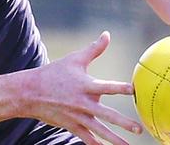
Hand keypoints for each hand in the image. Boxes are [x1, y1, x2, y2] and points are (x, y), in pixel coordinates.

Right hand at [18, 31, 141, 144]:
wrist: (31, 92)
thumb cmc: (55, 73)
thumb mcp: (74, 59)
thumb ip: (94, 49)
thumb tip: (107, 34)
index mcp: (85, 85)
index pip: (106, 87)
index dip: (120, 88)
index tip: (133, 90)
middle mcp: (83, 103)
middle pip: (106, 114)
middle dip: (123, 122)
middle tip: (138, 128)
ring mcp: (77, 116)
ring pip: (99, 131)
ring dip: (115, 139)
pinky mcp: (72, 126)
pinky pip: (87, 138)